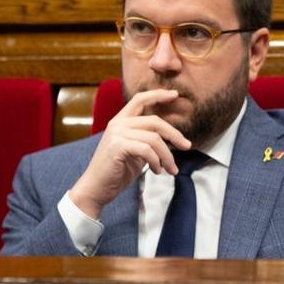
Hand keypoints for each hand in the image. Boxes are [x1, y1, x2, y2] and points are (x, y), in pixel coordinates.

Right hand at [67, 89, 189, 218]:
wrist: (96, 189)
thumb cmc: (117, 171)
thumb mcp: (136, 152)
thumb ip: (148, 140)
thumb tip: (172, 137)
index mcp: (121, 121)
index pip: (140, 99)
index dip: (158, 95)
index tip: (175, 94)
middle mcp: (118, 123)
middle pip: (155, 121)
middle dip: (174, 134)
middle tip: (186, 146)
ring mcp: (116, 134)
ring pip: (154, 138)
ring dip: (167, 156)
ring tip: (171, 169)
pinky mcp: (118, 146)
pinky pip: (147, 150)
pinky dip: (156, 162)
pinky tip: (156, 171)